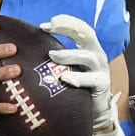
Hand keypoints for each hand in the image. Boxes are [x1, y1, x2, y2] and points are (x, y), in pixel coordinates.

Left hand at [42, 13, 121, 135]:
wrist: (93, 112)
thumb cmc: (76, 88)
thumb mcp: (69, 68)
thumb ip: (58, 55)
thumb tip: (32, 45)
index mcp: (89, 48)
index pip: (79, 29)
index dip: (65, 22)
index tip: (45, 24)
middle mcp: (97, 55)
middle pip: (87, 35)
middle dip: (69, 28)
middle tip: (51, 25)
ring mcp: (101, 70)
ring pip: (87, 57)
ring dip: (69, 54)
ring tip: (52, 55)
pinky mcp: (102, 86)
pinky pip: (91, 80)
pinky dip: (78, 79)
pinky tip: (65, 79)